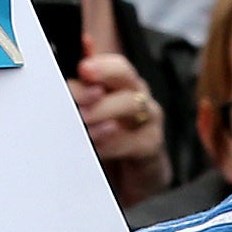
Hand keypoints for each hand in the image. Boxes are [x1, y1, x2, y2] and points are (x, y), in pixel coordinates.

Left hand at [73, 52, 168, 204]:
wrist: (130, 177)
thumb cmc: (109, 140)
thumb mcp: (92, 113)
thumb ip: (85, 86)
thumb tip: (79, 54)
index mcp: (120, 84)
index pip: (114, 64)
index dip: (100, 64)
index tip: (83, 69)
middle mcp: (137, 96)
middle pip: (125, 75)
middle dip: (103, 77)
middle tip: (82, 89)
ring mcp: (147, 119)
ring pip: (130, 103)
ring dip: (103, 110)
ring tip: (83, 121)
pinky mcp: (151, 145)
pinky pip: (135, 140)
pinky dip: (113, 143)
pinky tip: (97, 146)